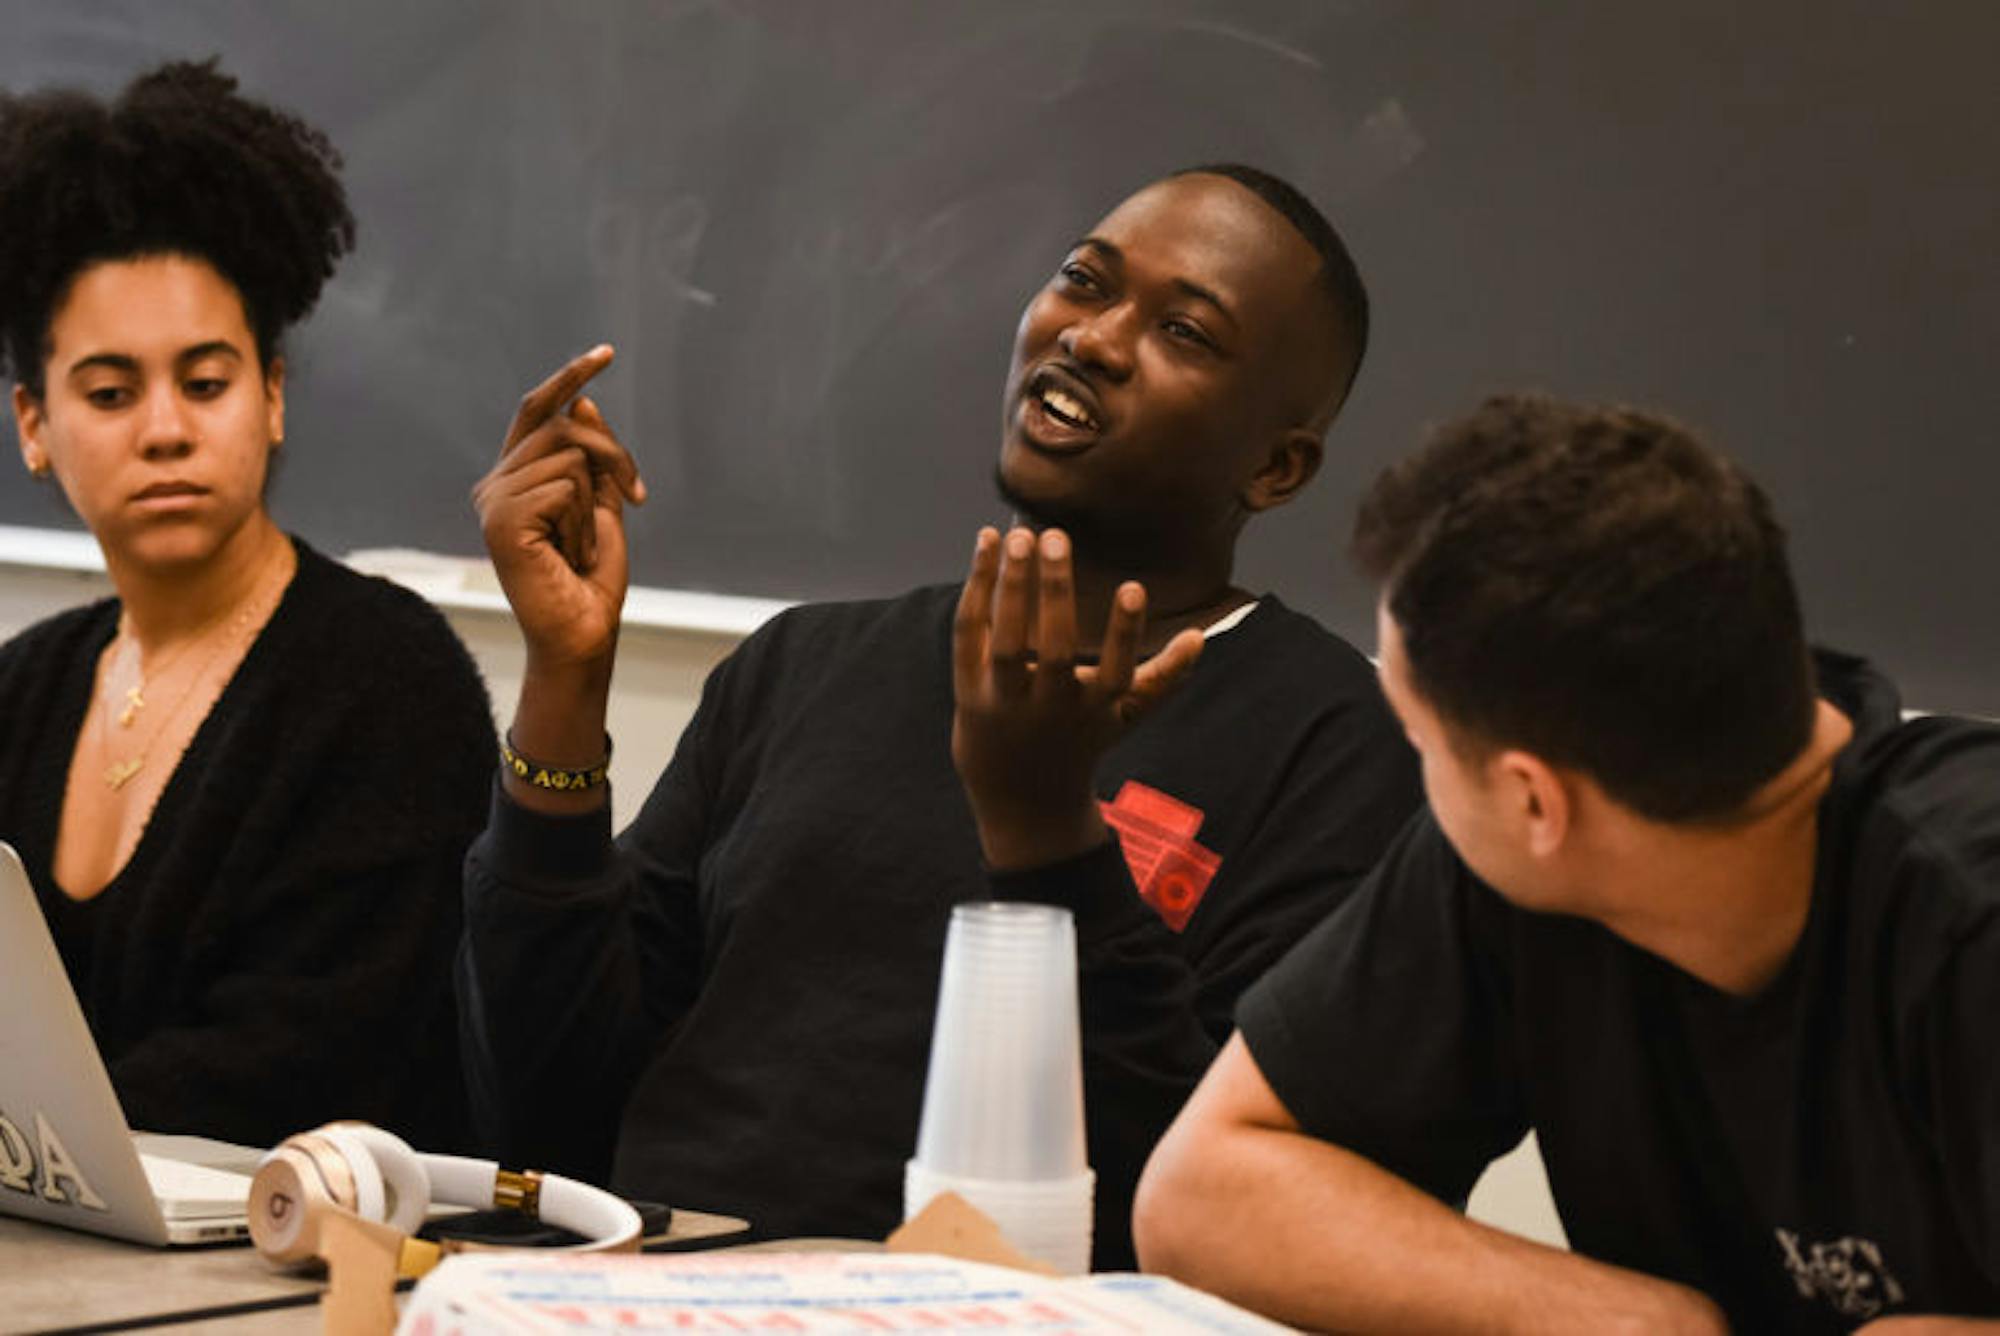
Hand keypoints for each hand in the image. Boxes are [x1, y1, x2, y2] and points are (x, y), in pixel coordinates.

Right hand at [473, 345, 646, 670]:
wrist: (583, 633)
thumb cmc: (591, 578)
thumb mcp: (602, 505)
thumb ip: (592, 457)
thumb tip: (581, 401)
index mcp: (515, 477)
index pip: (537, 410)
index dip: (569, 377)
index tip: (607, 352)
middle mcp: (495, 483)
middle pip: (565, 424)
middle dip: (615, 455)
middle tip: (635, 495)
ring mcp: (493, 499)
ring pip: (571, 454)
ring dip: (596, 503)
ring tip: (580, 547)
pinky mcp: (501, 519)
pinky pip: (565, 486)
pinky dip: (583, 523)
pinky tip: (569, 556)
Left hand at [951, 525, 1202, 868]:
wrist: (1022, 800)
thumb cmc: (1080, 741)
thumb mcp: (1124, 716)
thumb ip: (1164, 677)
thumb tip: (1200, 636)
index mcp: (1095, 711)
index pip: (1116, 673)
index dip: (1125, 633)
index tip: (1134, 587)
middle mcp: (1050, 708)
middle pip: (1052, 651)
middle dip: (1054, 593)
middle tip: (1057, 535)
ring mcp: (1006, 703)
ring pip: (1004, 643)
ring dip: (1010, 587)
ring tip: (1019, 534)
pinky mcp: (969, 692)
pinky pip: (970, 636)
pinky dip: (978, 590)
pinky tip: (987, 543)